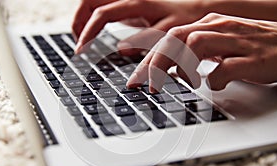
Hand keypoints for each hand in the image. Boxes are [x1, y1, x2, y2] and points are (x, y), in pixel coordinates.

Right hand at [72, 0, 206, 54]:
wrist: (196, 10)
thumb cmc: (185, 20)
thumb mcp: (167, 33)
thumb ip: (144, 40)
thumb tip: (122, 49)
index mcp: (136, 3)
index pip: (101, 14)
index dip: (88, 32)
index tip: (81, 50)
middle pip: (90, 0)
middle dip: (79, 20)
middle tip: (80, 43)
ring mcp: (126, 2)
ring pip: (95, 2)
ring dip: (85, 19)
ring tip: (85, 40)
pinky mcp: (128, 8)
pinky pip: (104, 9)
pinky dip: (95, 22)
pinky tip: (98, 36)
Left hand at [126, 13, 276, 91]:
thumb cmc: (253, 47)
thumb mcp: (219, 45)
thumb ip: (195, 53)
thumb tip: (171, 69)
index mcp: (209, 24)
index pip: (169, 37)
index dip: (148, 57)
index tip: (135, 77)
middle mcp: (218, 28)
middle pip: (176, 38)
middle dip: (155, 63)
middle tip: (145, 85)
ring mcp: (235, 41)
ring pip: (195, 44)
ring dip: (181, 67)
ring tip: (182, 83)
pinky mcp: (252, 58)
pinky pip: (225, 67)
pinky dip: (213, 79)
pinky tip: (214, 85)